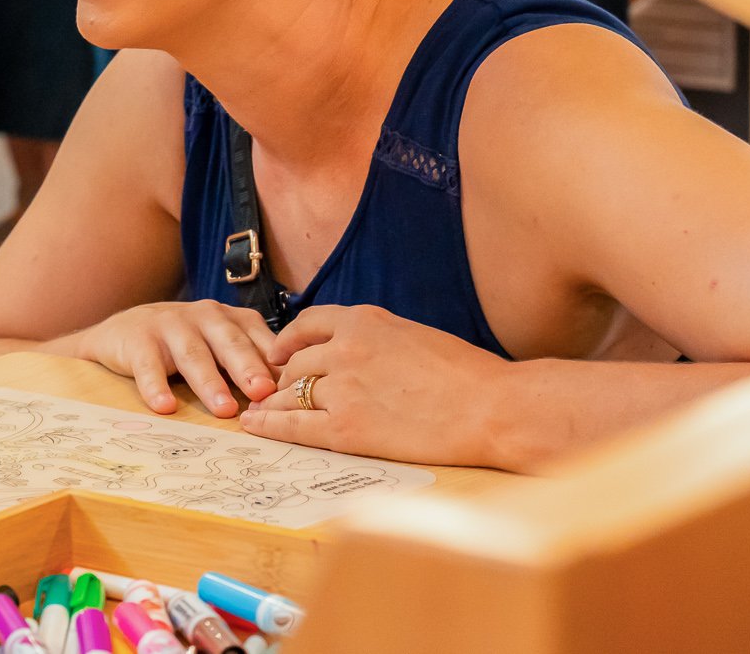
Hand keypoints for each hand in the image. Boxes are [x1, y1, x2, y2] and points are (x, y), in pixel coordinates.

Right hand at [77, 300, 280, 416]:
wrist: (125, 330)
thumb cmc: (187, 344)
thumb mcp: (222, 347)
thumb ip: (254, 363)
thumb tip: (296, 397)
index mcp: (232, 320)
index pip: (260, 341)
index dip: (277, 365)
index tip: (293, 389)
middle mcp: (205, 316)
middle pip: (230, 342)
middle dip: (248, 367)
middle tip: (263, 393)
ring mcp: (170, 325)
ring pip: (193, 355)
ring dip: (210, 383)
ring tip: (224, 410)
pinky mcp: (138, 339)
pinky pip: (149, 366)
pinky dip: (156, 386)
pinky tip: (164, 406)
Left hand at [238, 304, 513, 467]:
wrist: (494, 408)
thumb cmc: (468, 376)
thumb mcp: (414, 335)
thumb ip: (377, 339)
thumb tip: (353, 353)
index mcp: (364, 320)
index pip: (308, 324)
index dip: (288, 341)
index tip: (279, 353)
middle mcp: (345, 348)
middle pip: (294, 363)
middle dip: (280, 379)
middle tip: (273, 392)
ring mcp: (342, 389)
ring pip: (290, 394)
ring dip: (274, 404)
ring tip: (261, 412)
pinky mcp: (347, 428)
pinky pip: (295, 426)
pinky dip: (270, 426)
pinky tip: (255, 426)